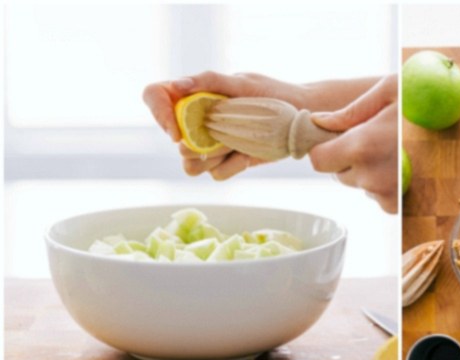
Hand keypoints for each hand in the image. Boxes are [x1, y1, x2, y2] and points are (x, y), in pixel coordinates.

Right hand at [142, 72, 308, 178]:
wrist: (301, 118)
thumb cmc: (274, 93)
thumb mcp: (244, 83)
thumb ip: (210, 81)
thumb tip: (177, 86)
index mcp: (194, 95)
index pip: (156, 97)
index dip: (159, 115)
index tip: (177, 131)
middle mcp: (197, 121)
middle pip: (174, 142)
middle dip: (193, 147)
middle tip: (220, 139)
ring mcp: (212, 144)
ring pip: (191, 165)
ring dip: (212, 159)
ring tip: (237, 144)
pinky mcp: (228, 162)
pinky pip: (217, 174)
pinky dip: (233, 166)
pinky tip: (249, 154)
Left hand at [309, 75, 398, 213]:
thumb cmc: (424, 99)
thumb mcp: (388, 92)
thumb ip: (350, 111)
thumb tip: (318, 122)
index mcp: (362, 145)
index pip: (319, 160)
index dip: (326, 150)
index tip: (338, 141)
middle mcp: (370, 175)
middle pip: (339, 175)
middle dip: (349, 160)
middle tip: (373, 140)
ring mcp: (386, 193)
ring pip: (360, 185)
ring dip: (368, 172)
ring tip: (391, 151)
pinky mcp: (398, 205)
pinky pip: (379, 197)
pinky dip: (385, 185)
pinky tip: (400, 166)